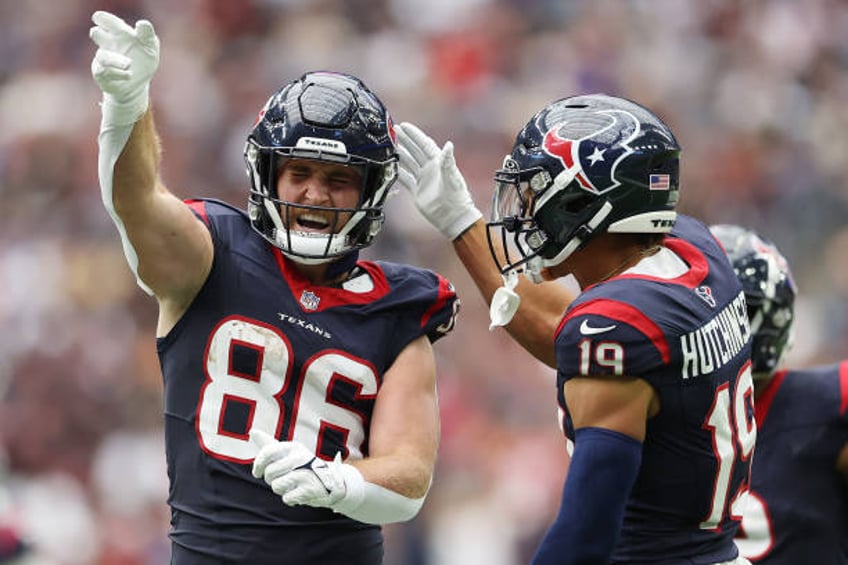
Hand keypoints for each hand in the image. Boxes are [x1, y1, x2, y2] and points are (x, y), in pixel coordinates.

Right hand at [90, 10, 159, 124]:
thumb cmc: (143, 60)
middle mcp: (107, 44)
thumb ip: (147, 35)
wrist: (137, 84)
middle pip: (97, 34)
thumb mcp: (150, 47)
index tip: (100, 19)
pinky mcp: (102, 75)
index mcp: (118, 33)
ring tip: (128, 64)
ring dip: (116, 60)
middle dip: (98, 33)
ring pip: (103, 56)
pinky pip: (106, 73)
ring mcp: (103, 60)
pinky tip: (129, 75)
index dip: (104, 19)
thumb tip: (142, 24)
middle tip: (97, 32)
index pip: (108, 22)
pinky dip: (118, 73)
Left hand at [251, 429, 346, 508]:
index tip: (257, 473)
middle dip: (271, 480)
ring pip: (276, 486)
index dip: (257, 464)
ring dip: (281, 489)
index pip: (267, 452)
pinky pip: (286, 498)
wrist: (331, 482)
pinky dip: (290, 499)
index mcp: (293, 447)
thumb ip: (269, 444)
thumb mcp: (289, 452)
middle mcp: (300, 458)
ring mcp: (305, 473)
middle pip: (269, 473)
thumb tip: (252, 431)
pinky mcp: (309, 490)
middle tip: (283, 478)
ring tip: (292, 485)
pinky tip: (300, 493)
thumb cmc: (302, 466)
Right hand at [395, 122, 482, 240]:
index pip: (424, 144)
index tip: (403, 126)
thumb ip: (448, 161)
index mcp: (438, 162)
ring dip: (399, 155)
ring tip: (388, 146)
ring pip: (408, 163)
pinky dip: (397, 172)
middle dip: (404, 140)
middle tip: (392, 131)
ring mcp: (423, 179)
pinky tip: (389, 167)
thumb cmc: (456, 196)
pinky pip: (405, 179)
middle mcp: (430, 168)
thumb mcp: (452, 177)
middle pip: (414, 151)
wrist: (453, 216)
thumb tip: (449, 144)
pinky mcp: (417, 191)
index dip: (414, 135)